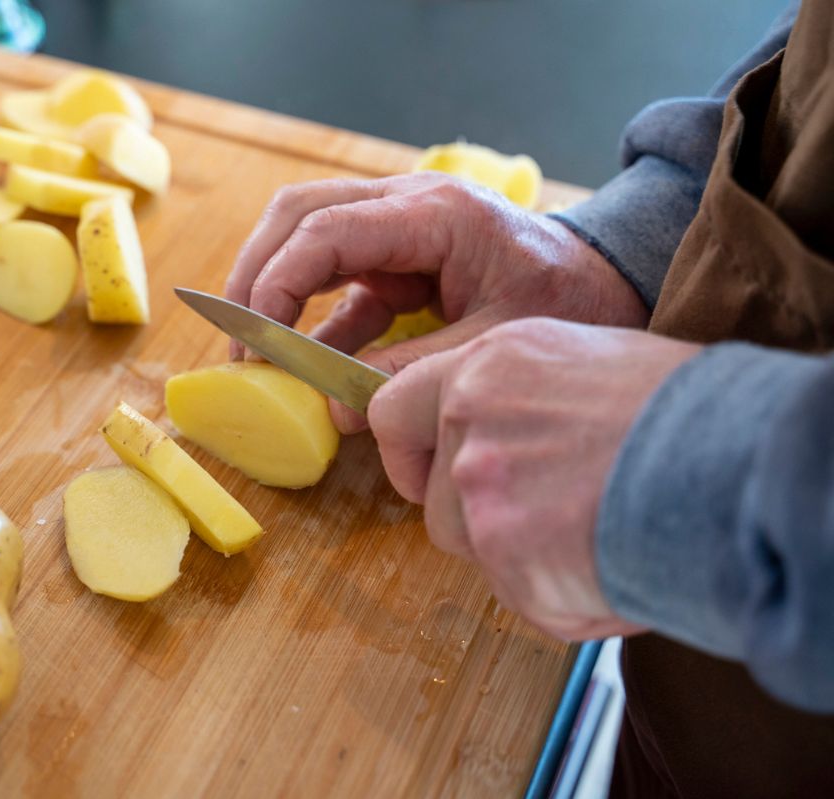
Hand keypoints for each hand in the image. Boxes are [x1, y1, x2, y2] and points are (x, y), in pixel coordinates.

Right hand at [224, 173, 648, 431]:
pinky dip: (312, 320)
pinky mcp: (397, 261)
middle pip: (299, 213)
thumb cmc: (567, 302)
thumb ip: (413, 370)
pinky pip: (337, 281)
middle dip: (256, 274)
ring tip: (253, 352)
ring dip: (272, 288)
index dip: (278, 283)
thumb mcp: (494, 343)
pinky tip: (304, 367)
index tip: (256, 341)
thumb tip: (335, 409)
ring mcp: (397, 229)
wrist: (606, 284)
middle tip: (238, 340)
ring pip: (305, 236)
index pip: (325, 230)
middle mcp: (405, 206)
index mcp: (433, 213)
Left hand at [366, 317, 700, 639]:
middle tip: (542, 516)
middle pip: (432, 499)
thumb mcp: (587, 364)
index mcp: (486, 366)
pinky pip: (521, 596)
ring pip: (471, 550)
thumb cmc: (684, 410)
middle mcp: (468, 423)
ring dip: (520, 558)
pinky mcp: (507, 559)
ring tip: (594, 533)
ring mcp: (481, 493)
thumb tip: (500, 436)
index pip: (392, 410)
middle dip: (474, 518)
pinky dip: (563, 596)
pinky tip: (612, 562)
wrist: (733, 461)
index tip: (425, 471)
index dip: (407, 452)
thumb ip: (518, 399)